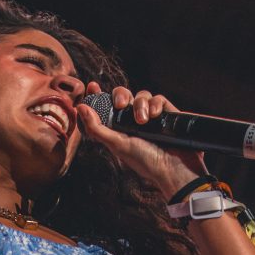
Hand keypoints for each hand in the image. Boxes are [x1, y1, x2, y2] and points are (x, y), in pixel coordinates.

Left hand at [77, 85, 206, 197]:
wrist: (174, 168)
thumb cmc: (145, 161)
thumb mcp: (117, 145)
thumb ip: (97, 128)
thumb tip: (80, 108)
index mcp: (118, 130)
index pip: (105, 108)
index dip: (98, 96)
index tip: (92, 86)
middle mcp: (133, 122)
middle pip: (123, 96)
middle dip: (121, 95)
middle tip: (120, 105)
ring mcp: (150, 117)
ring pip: (141, 96)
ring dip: (140, 104)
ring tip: (143, 121)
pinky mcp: (166, 114)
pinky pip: (158, 99)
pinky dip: (155, 104)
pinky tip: (155, 116)